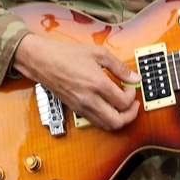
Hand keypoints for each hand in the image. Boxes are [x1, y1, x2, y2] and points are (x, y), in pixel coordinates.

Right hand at [12, 34, 140, 131]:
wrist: (44, 62)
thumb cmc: (68, 55)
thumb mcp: (98, 53)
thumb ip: (119, 67)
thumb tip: (135, 78)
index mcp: (96, 84)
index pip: (123, 102)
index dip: (132, 96)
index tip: (131, 86)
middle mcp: (89, 100)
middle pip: (117, 121)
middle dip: (131, 115)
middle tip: (134, 104)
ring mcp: (82, 107)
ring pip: (107, 126)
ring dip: (120, 119)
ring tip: (123, 106)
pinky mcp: (76, 110)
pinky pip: (96, 122)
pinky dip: (107, 118)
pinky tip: (109, 106)